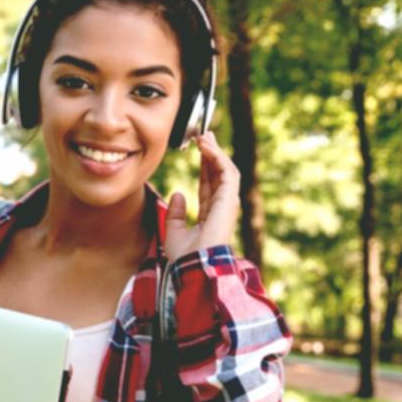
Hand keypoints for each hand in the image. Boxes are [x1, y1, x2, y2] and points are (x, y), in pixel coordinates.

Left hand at [163, 131, 240, 261]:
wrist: (193, 265)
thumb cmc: (185, 256)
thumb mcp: (173, 231)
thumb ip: (175, 213)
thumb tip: (178, 194)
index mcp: (210, 215)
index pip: (209, 184)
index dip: (205, 166)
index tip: (198, 149)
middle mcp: (221, 208)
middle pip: (219, 174)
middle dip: (212, 153)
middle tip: (204, 135)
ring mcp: (227, 204)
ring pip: (225, 171)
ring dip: (215, 152)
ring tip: (204, 136)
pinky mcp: (228, 200)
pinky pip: (227, 173)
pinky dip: (218, 158)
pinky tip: (207, 147)